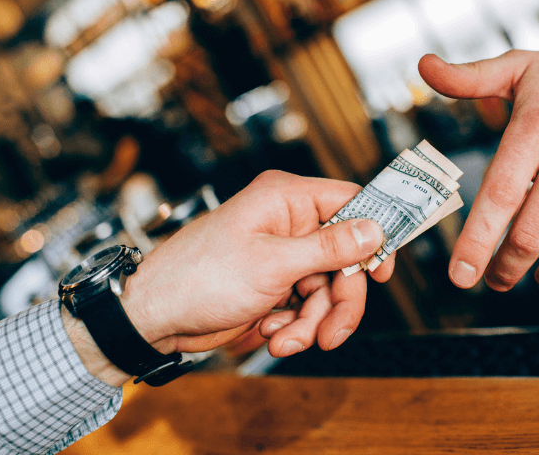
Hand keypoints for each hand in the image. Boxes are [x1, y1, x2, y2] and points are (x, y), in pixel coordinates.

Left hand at [120, 171, 383, 357]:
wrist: (155, 317)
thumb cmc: (199, 277)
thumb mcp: (272, 264)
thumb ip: (329, 248)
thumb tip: (375, 231)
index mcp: (287, 199)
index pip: (351, 203)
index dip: (374, 235)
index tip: (384, 272)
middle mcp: (288, 222)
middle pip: (345, 259)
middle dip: (337, 302)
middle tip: (331, 334)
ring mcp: (282, 255)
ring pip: (327, 289)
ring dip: (312, 321)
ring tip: (283, 340)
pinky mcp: (274, 283)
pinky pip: (306, 305)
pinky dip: (294, 326)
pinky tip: (270, 332)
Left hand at [419, 33, 538, 290]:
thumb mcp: (518, 66)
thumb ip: (468, 77)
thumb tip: (422, 66)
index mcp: (535, 127)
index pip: (500, 195)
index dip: (477, 242)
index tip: (459, 276)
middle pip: (532, 233)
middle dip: (506, 269)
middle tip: (495, 280)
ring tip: (537, 276)